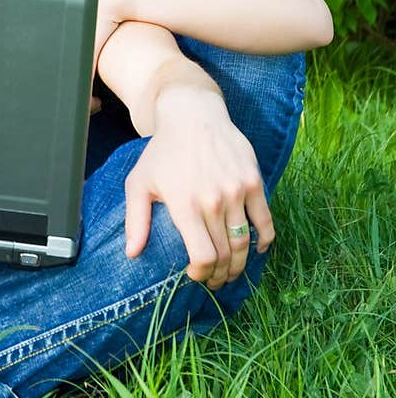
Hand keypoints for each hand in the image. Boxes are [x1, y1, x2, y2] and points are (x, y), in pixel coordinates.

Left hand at [123, 89, 272, 289]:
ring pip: (244, 242)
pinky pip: (265, 221)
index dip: (203, 274)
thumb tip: (132, 254)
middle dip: (221, 275)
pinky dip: (264, 240)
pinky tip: (257, 249)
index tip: (197, 276)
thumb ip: (136, 220)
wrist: (192, 116)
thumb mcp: (139, 183)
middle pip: (225, 254)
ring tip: (233, 271)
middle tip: (216, 281)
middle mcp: (213, 200)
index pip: (203, 256)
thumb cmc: (162, 152)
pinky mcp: (253, 181)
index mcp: (185, 205)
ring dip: (240, 264)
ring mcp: (236, 191)